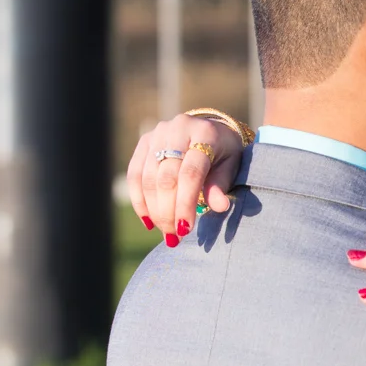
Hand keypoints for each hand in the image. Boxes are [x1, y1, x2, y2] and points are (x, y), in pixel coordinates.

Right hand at [127, 114, 243, 243]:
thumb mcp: (231, 166)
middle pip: (166, 178)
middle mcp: (178, 129)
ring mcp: (157, 133)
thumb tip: (219, 207)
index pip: (191, 173)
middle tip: (174, 236)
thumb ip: (221, 185)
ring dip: (154, 210)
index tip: (185, 230)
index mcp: (205, 133)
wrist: (211, 130)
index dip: (185, 203)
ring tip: (165, 231)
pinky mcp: (144, 141)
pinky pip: (134, 175)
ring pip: (147, 178)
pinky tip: (148, 221)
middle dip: (168, 211)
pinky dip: (139, 200)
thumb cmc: (225, 153)